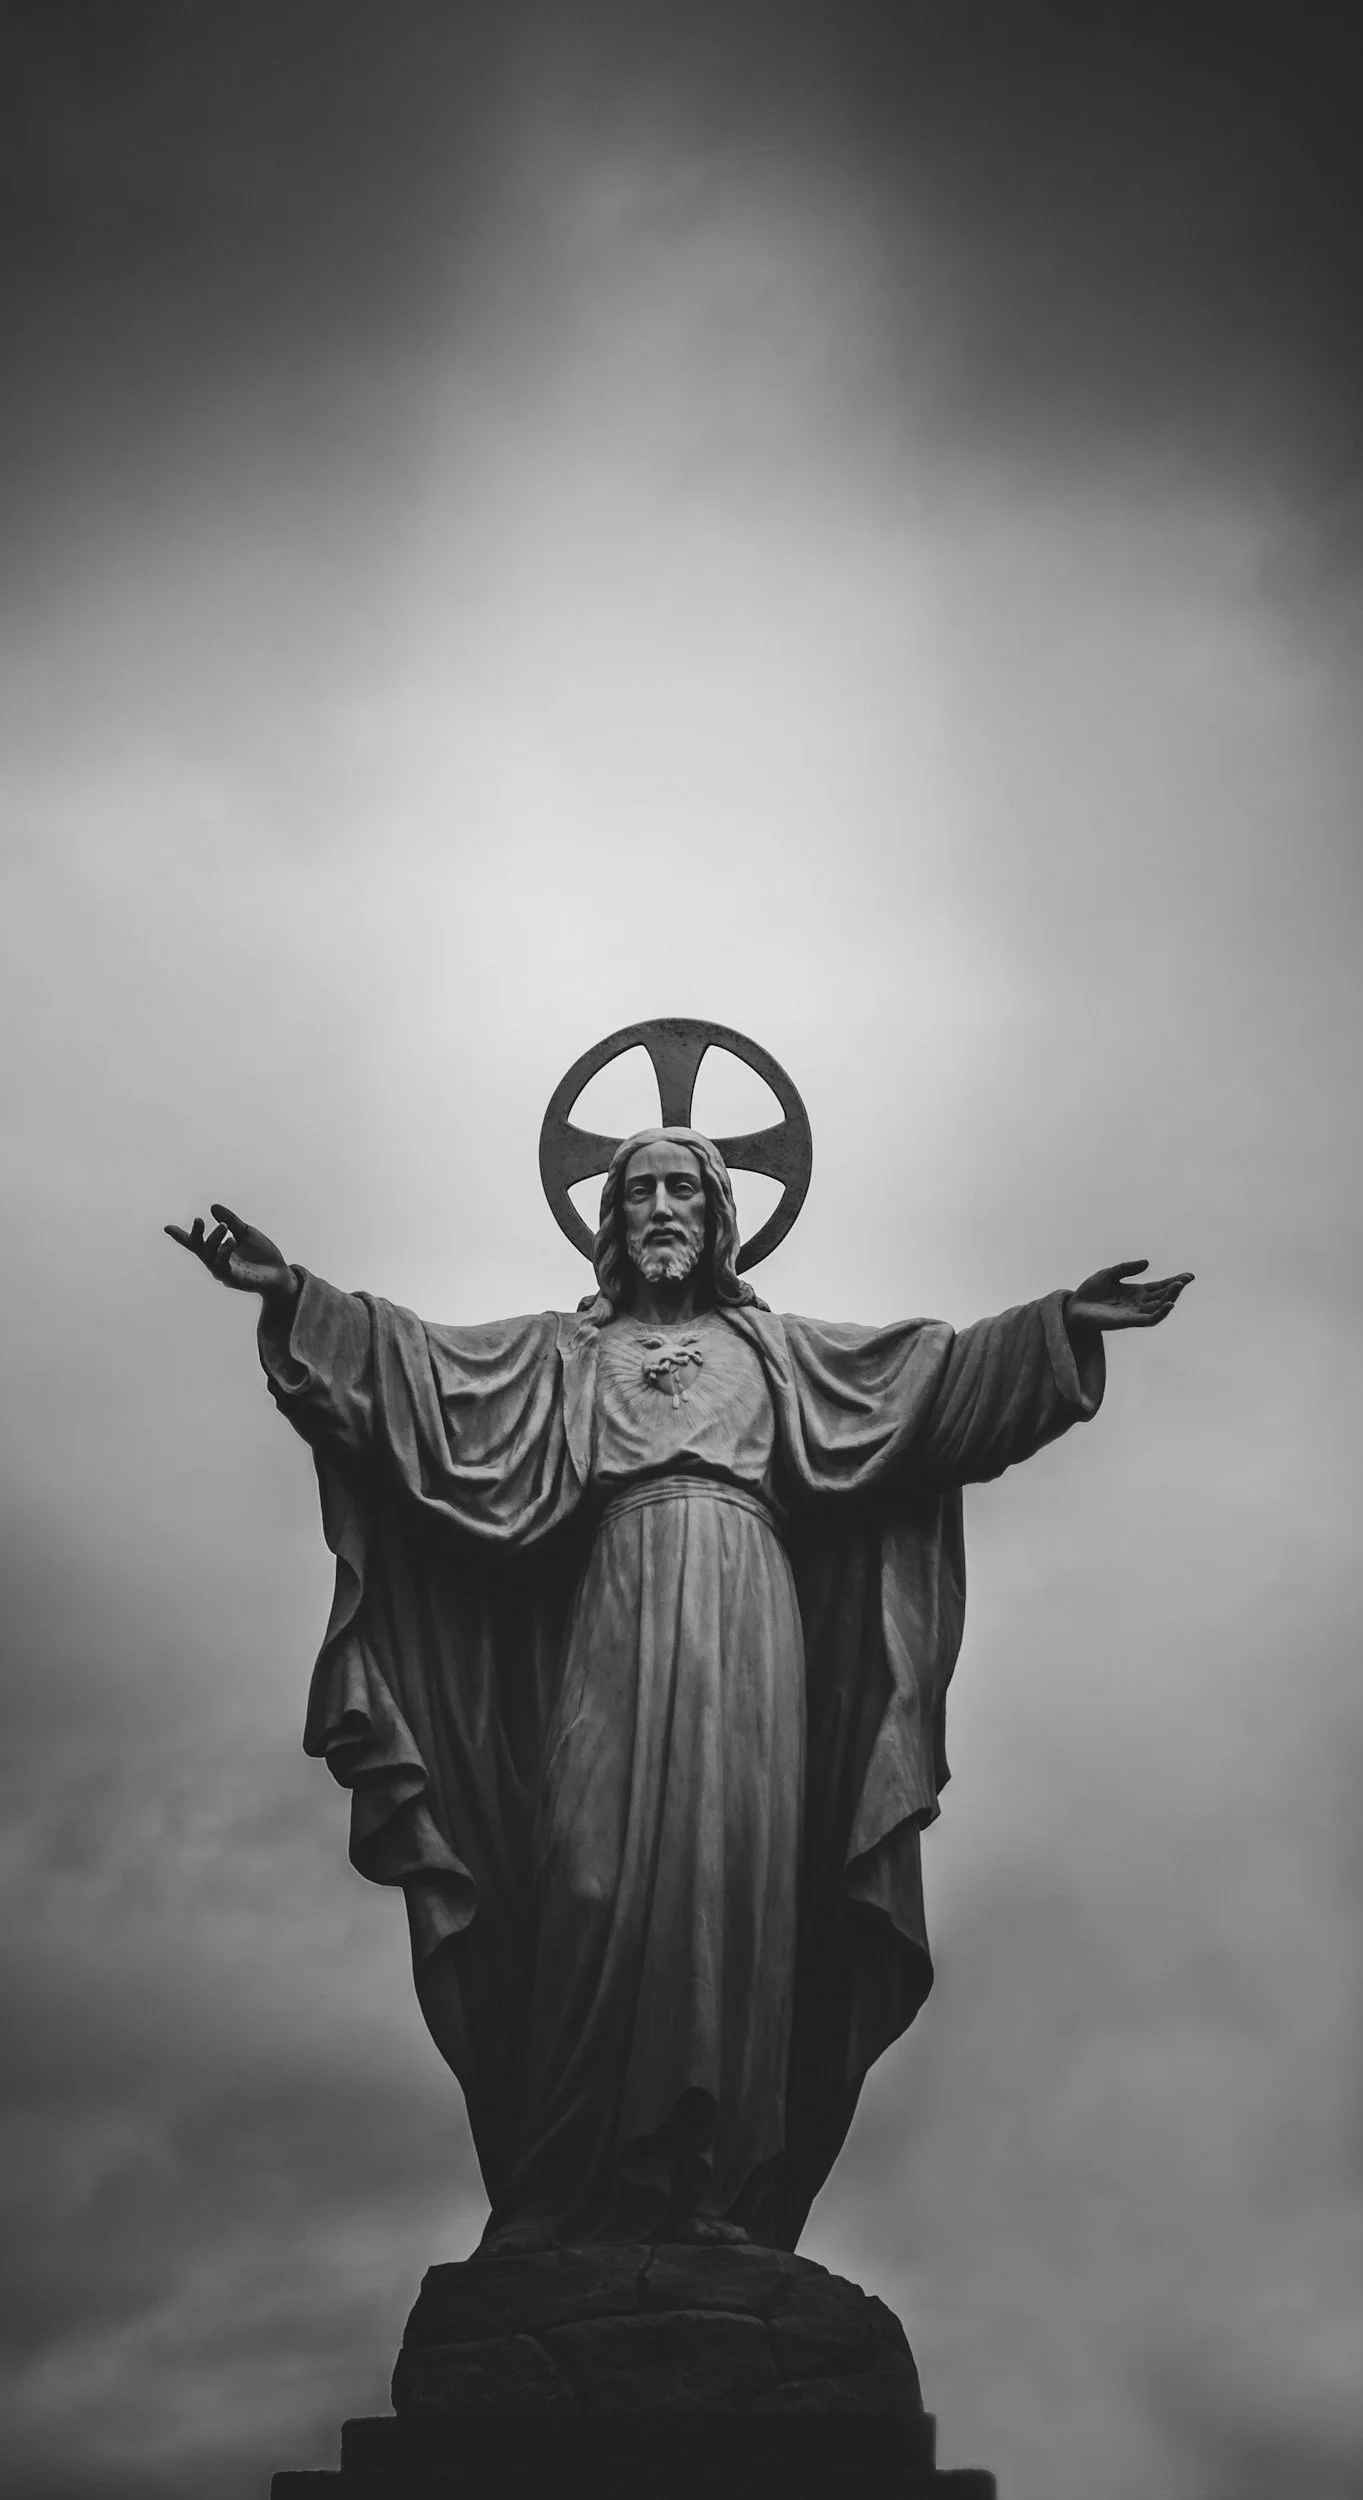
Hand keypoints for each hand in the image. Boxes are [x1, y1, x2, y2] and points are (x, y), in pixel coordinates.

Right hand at [165, 1203, 294, 1306]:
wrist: (280, 1272)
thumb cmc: (261, 1254)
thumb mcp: (246, 1232)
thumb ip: (231, 1220)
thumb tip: (212, 1207)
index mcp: (217, 1250)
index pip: (196, 1243)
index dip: (181, 1236)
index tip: (167, 1227)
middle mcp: (216, 1261)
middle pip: (199, 1249)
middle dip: (196, 1235)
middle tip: (198, 1219)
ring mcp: (223, 1272)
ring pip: (209, 1257)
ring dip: (214, 1240)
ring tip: (223, 1226)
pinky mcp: (233, 1279)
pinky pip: (222, 1266)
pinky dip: (224, 1253)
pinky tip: (231, 1241)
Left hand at [1065, 1259, 1192, 1332]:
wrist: (1074, 1307)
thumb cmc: (1090, 1292)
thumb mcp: (1109, 1274)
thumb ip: (1127, 1268)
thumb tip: (1147, 1262)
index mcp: (1136, 1292)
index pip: (1160, 1286)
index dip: (1175, 1281)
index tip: (1189, 1275)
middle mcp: (1138, 1303)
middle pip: (1163, 1296)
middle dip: (1176, 1288)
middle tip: (1186, 1278)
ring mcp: (1134, 1313)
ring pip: (1159, 1307)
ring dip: (1170, 1298)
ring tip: (1178, 1287)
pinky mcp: (1128, 1322)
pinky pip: (1149, 1320)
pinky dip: (1160, 1313)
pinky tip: (1169, 1304)